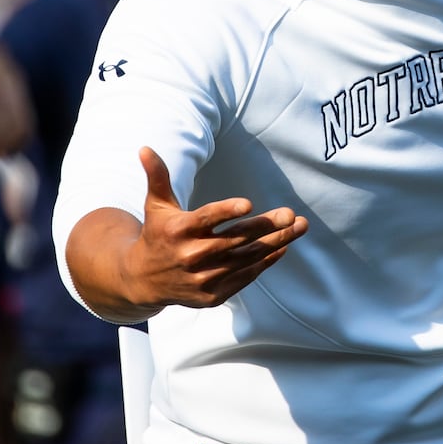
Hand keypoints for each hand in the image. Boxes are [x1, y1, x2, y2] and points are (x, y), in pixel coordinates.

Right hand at [123, 147, 308, 311]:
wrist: (144, 280)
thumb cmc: (158, 234)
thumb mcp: (156, 205)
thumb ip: (158, 177)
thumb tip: (145, 148)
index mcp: (177, 230)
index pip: (205, 219)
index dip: (226, 211)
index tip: (248, 204)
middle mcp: (190, 256)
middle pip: (235, 239)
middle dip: (265, 227)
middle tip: (290, 215)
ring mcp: (203, 278)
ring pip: (246, 258)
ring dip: (276, 242)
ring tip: (298, 227)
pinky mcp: (212, 295)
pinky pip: (245, 277)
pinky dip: (265, 262)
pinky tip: (282, 247)